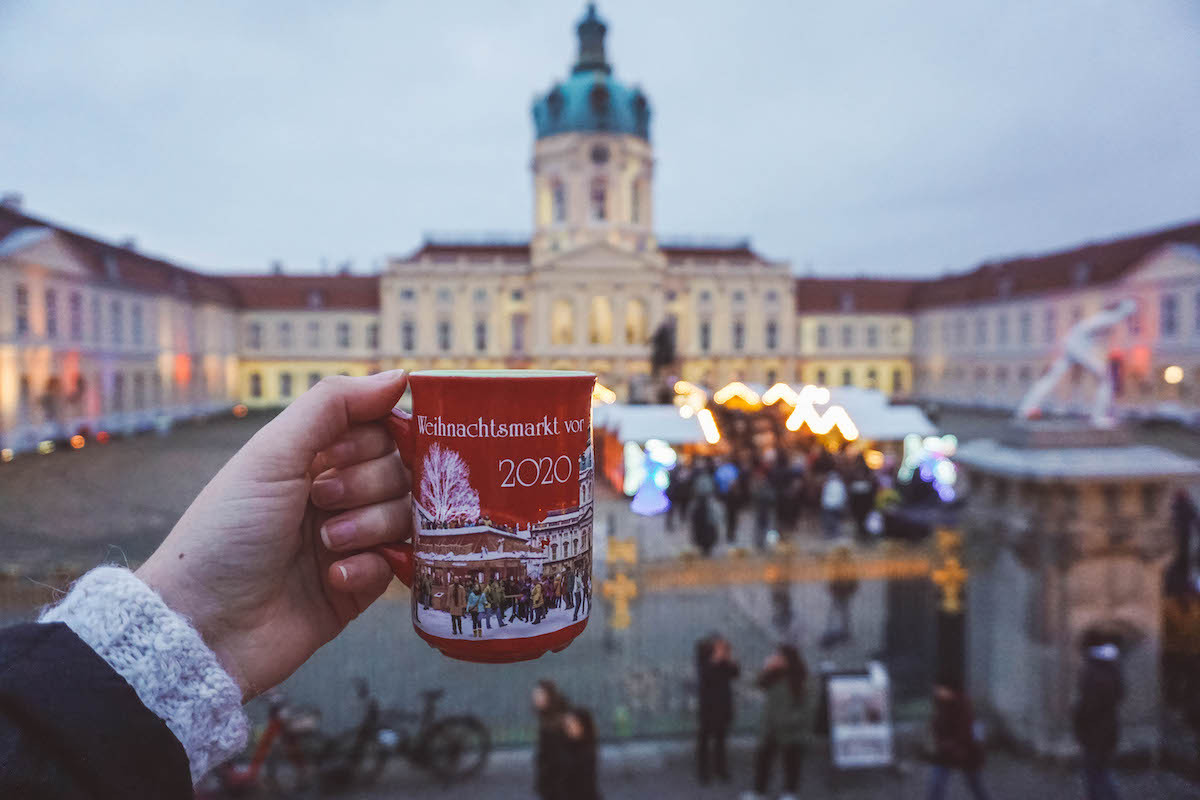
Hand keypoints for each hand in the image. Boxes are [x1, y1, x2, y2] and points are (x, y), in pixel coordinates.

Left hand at [136, 371, 412, 699]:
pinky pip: (398, 563)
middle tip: (321, 502)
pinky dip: (369, 567)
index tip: (339, 455)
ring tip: (325, 546)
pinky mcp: (362, 585)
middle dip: (366, 485)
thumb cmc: (225, 532)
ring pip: (405, 514)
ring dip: (367, 526)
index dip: (375, 438)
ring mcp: (352, 539)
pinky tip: (334, 578)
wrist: (205, 625)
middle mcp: (337, 493)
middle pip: (400, 469)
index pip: (381, 428)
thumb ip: (334, 405)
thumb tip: (400, 375)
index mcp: (313, 457)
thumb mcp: (272, 455)